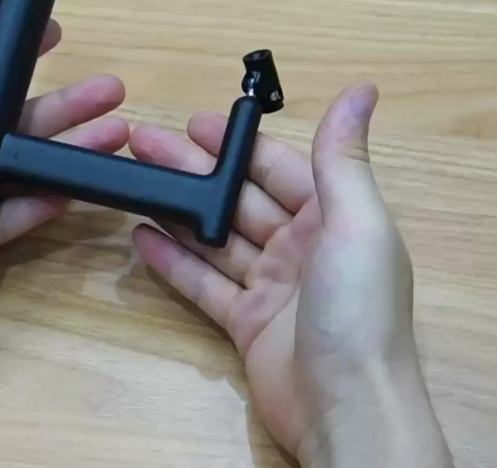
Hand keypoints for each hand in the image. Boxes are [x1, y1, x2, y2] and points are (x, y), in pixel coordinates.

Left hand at [0, 0, 129, 346]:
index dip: (7, 56)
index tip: (50, 33)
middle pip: (9, 124)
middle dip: (60, 106)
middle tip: (109, 90)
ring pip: (18, 171)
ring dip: (65, 154)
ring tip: (113, 136)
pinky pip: (3, 224)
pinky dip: (38, 210)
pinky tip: (74, 191)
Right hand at [129, 85, 451, 466]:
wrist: (345, 407)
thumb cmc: (358, 311)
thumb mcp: (356, 223)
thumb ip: (342, 158)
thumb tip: (362, 89)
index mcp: (333, 218)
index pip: (277, 167)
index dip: (236, 144)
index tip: (193, 123)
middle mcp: (302, 247)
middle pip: (238, 198)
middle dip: (193, 171)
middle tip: (143, 146)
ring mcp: (271, 287)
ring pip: (216, 239)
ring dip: (178, 211)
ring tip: (135, 183)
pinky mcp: (245, 324)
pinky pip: (204, 284)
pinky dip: (174, 262)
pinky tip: (143, 240)